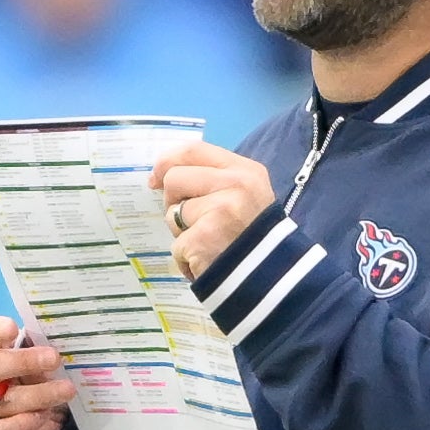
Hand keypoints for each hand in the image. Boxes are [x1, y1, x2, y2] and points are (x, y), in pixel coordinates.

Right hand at [0, 316, 76, 429]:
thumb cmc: (21, 381)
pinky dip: (21, 425)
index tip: (13, 329)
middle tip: (54, 359)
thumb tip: (54, 346)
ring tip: (65, 391)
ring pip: (0, 401)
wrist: (17, 427)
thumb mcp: (28, 363)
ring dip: (37, 395)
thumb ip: (34, 351)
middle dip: (24, 361)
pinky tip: (40, 418)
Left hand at [151, 142, 275, 279]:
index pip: (193, 150)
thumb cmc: (251, 236)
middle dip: (173, 203)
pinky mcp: (206, 238)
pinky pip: (176, 244)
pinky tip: (208, 261)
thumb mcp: (243, 196)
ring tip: (209, 243)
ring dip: (182, 234)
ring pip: (172, 214)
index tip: (155, 179)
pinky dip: (186, 258)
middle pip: (174, 179)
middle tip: (195, 222)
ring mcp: (221, 210)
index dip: (166, 162)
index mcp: (245, 170)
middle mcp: (236, 185)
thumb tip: (161, 174)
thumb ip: (211, 180)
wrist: (273, 278)